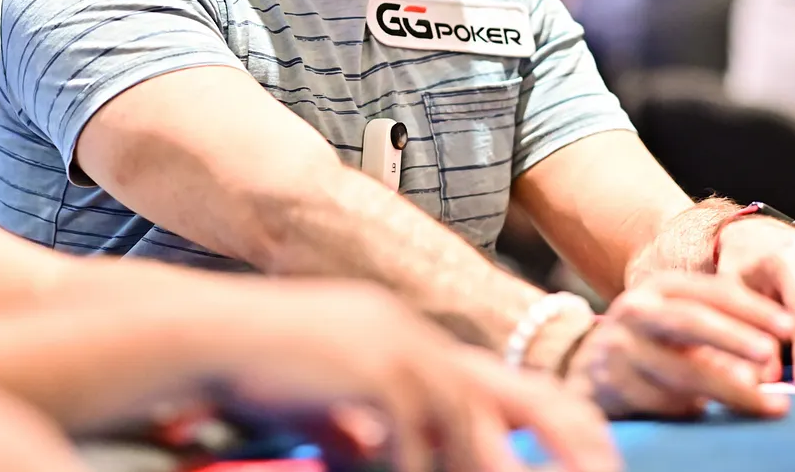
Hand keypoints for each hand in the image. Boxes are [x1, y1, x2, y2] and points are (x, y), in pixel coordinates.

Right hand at [212, 282, 618, 471]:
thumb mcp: (326, 404)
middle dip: (561, 446)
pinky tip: (379, 468)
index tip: (594, 461)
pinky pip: (412, 441)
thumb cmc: (256, 371)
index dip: (558, 424)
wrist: (200, 335)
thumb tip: (375, 455)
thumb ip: (361, 430)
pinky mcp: (373, 370)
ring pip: (466, 425)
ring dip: (473, 467)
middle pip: (511, 397)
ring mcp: (397, 350)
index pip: (507, 381)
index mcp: (413, 342)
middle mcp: (416, 340)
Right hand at [564, 271, 794, 418]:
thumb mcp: (682, 321)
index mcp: (662, 287)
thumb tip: (774, 355)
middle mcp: (637, 310)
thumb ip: (725, 330)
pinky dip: (693, 409)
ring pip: (683, 371)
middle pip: (691, 320)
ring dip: (730, 389)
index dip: (755, 309)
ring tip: (767, 404)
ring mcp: (620, 347)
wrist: (587, 368)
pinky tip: (709, 412)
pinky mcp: (612, 385)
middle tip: (771, 355)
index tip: (791, 328)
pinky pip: (664, 402)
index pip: (714, 291)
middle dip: (734, 338)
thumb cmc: (653, 343)